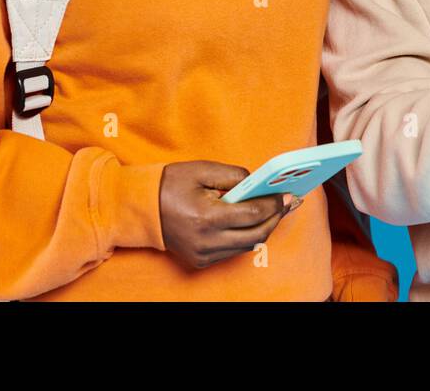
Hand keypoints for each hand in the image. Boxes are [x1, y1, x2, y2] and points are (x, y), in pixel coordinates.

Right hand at [159, 160, 301, 268]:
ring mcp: (204, 254)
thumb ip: (234, 175)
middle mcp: (207, 241)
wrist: (140, 208)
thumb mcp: (203, 170)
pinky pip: (233, 251)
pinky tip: (254, 222)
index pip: (253, 214)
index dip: (274, 204)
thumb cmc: (170, 184)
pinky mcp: (200, 260)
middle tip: (289, 203)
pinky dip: (247, 237)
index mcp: (208, 217)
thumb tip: (258, 183)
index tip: (288, 194)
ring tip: (276, 211)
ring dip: (264, 228)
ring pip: (247, 246)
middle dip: (276, 218)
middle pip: (256, 235)